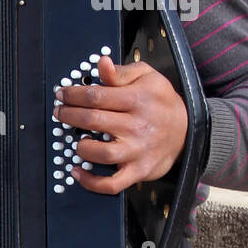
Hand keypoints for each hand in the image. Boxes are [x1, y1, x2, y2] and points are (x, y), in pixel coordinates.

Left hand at [52, 56, 187, 194]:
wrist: (186, 130)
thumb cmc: (161, 102)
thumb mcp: (147, 77)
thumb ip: (121, 73)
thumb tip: (101, 63)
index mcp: (137, 99)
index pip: (96, 95)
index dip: (74, 95)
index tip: (63, 95)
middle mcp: (136, 125)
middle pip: (93, 120)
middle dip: (70, 116)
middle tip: (61, 113)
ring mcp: (137, 151)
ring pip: (100, 153)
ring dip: (82, 147)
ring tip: (77, 141)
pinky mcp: (137, 171)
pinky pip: (111, 184)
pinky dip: (91, 182)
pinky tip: (78, 171)